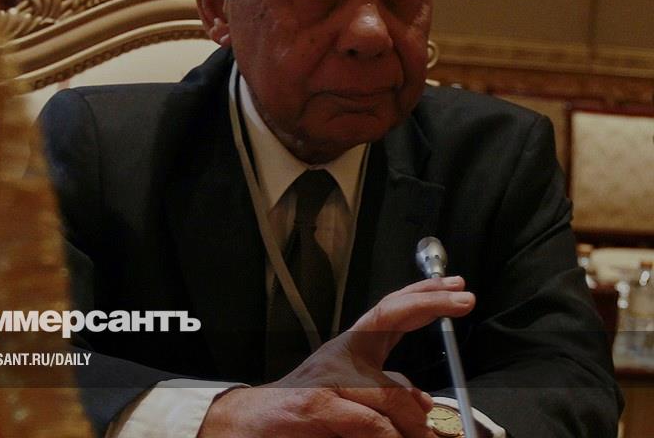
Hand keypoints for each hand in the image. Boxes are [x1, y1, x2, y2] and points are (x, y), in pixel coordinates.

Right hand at [197, 276, 474, 436]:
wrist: (249, 425)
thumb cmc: (302, 415)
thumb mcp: (351, 400)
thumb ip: (386, 396)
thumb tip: (425, 404)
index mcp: (351, 351)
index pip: (390, 313)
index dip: (423, 297)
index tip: (456, 289)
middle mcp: (341, 354)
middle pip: (389, 315)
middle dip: (429, 302)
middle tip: (464, 301)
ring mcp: (328, 376)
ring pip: (391, 392)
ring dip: (415, 423)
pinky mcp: (318, 404)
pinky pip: (372, 422)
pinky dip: (390, 436)